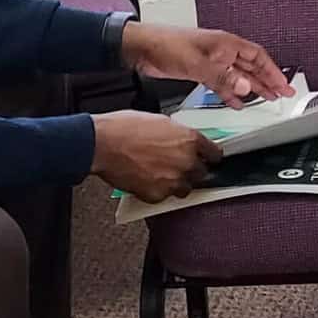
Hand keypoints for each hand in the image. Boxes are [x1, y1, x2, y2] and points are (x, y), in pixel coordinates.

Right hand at [91, 111, 223, 201]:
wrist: (103, 144)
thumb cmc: (125, 128)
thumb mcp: (160, 121)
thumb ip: (178, 134)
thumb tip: (182, 140)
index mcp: (189, 140)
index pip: (215, 154)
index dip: (210, 156)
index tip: (208, 158)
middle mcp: (185, 162)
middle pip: (202, 174)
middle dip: (192, 170)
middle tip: (177, 164)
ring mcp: (172, 181)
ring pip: (185, 188)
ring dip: (177, 182)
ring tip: (161, 173)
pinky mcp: (157, 195)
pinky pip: (164, 196)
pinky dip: (158, 190)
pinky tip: (147, 178)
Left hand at [121, 23, 293, 107]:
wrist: (142, 48)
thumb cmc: (167, 45)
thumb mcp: (198, 64)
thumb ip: (223, 77)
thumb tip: (246, 87)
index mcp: (226, 44)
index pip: (258, 57)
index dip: (273, 71)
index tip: (284, 85)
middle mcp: (222, 52)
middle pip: (252, 66)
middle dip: (268, 80)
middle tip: (283, 94)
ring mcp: (212, 61)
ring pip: (239, 75)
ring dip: (253, 87)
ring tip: (267, 98)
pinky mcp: (201, 70)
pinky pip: (223, 83)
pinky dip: (232, 92)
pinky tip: (237, 102)